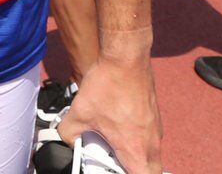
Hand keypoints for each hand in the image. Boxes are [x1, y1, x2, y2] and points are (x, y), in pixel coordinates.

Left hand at [58, 56, 161, 173]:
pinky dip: (138, 140)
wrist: (126, 57)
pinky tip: (120, 127)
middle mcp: (151, 143)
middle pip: (150, 170)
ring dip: (137, 156)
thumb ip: (68, 132)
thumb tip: (65, 138)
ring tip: (115, 145)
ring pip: (152, 155)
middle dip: (135, 171)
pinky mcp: (154, 117)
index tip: (113, 170)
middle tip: (115, 164)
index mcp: (135, 149)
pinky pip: (150, 138)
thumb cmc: (108, 85)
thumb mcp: (79, 111)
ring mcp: (155, 129)